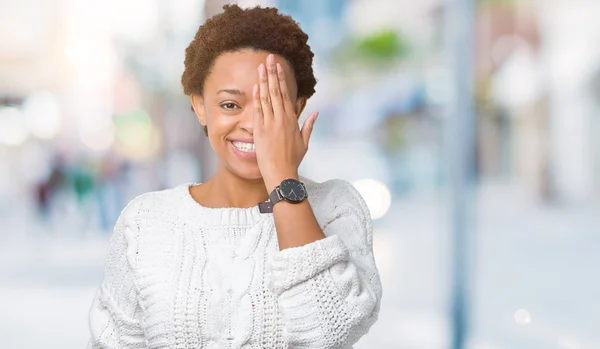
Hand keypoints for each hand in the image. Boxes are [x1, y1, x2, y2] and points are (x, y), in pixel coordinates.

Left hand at [253, 54, 317, 189]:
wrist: (282, 173)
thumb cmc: (292, 160)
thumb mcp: (304, 142)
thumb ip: (308, 126)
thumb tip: (316, 112)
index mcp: (292, 121)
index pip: (285, 95)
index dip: (281, 79)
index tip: (278, 67)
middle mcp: (282, 119)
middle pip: (276, 92)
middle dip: (272, 74)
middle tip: (269, 58)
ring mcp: (271, 124)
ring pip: (267, 98)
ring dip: (264, 81)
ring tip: (261, 67)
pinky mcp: (261, 131)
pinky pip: (259, 111)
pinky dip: (258, 98)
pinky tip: (256, 86)